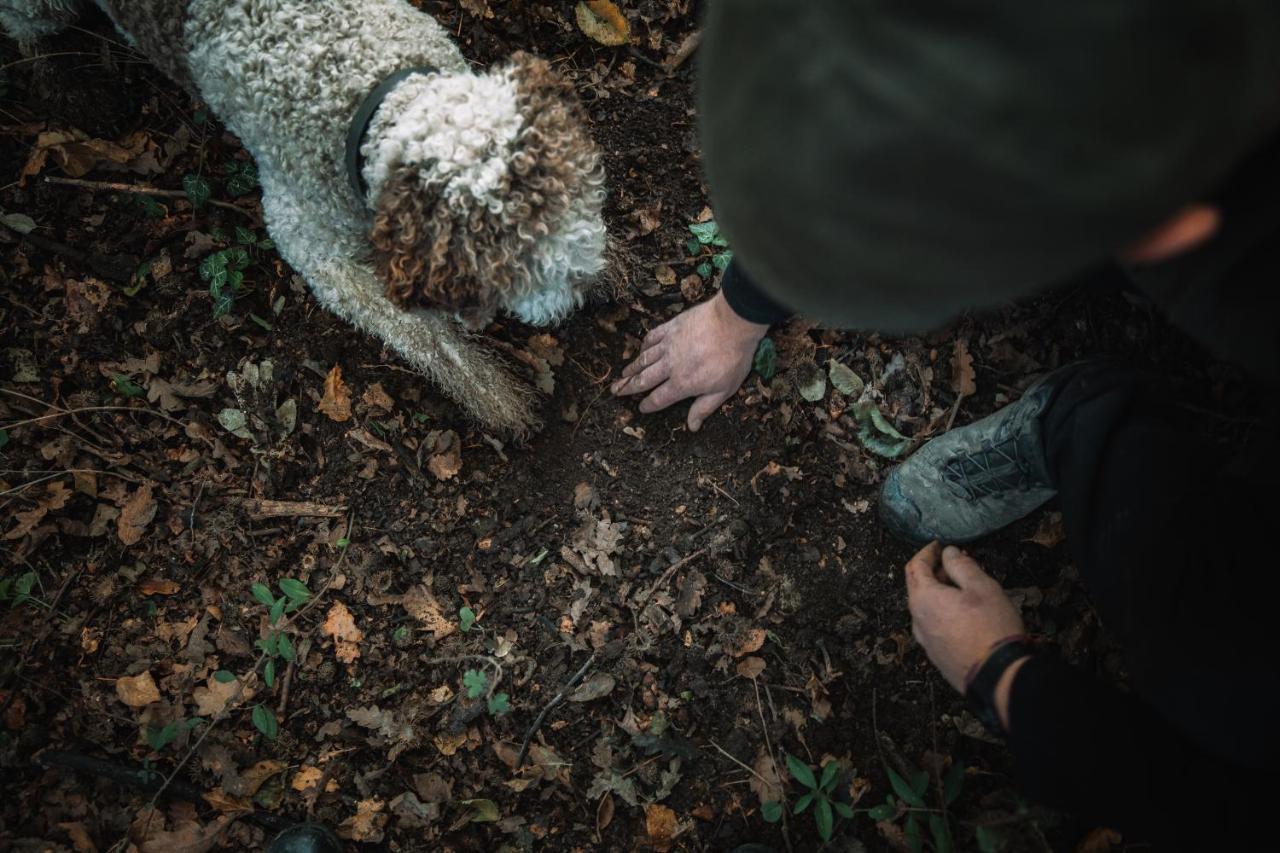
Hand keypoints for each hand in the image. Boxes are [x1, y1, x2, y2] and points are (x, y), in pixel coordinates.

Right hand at [611, 290, 767, 430]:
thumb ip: (704, 408)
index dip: (649, 405)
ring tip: (622, 374)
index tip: (641, 408)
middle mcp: (669, 366)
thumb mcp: (723, 390)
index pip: (659, 398)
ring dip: (632, 368)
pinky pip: (651, 338)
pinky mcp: (671, 328)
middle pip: (644, 379)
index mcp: (682, 384)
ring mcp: (668, 345)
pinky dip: (644, 345)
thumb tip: (692, 427)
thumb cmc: (732, 358)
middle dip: (629, 387)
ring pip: (644, 359)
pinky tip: (641, 349)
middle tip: (616, 391)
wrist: (732, 323)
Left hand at [904, 543, 1027, 720]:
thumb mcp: (982, 587)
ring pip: (925, 607)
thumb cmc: (991, 627)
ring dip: (938, 593)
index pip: (915, 566)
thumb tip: (948, 553)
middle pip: (917, 587)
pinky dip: (942, 612)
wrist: (996, 675)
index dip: (927, 552)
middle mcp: (917, 619)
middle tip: (954, 564)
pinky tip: (961, 613)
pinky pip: (933, 625)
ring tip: (961, 588)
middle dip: (933, 571)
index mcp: (924, 598)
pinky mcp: (936, 655)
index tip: (938, 545)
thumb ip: (961, 566)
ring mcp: (925, 640)